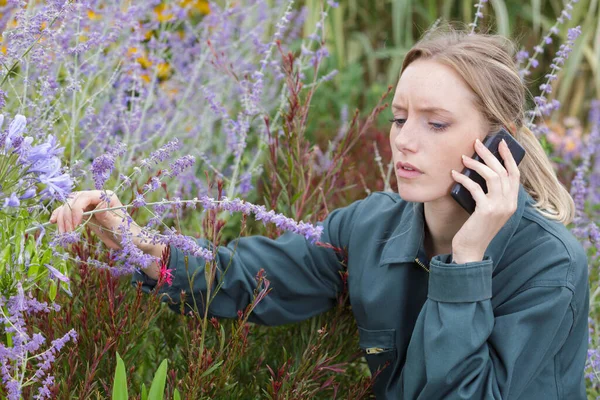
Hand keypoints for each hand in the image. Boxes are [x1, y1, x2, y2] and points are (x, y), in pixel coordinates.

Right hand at [49, 190, 129, 249]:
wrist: (130, 241)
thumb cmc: (128, 233)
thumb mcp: (118, 226)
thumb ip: (108, 216)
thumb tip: (99, 206)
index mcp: (106, 196)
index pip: (85, 197)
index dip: (76, 209)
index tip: (74, 225)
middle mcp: (96, 197)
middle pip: (74, 200)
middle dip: (67, 216)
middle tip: (67, 232)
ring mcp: (89, 205)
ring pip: (69, 206)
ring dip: (62, 218)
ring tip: (62, 233)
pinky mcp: (85, 213)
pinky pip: (69, 212)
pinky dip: (60, 216)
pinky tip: (53, 222)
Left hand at [450, 138, 520, 262]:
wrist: (471, 250)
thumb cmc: (476, 228)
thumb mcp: (488, 210)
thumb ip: (490, 194)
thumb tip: (479, 171)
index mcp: (512, 202)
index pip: (515, 174)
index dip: (508, 157)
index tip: (500, 142)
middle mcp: (509, 203)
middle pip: (502, 171)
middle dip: (489, 154)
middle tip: (476, 143)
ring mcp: (500, 207)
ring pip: (492, 176)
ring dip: (476, 164)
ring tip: (463, 157)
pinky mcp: (486, 210)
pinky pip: (476, 188)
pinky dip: (464, 179)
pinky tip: (454, 174)